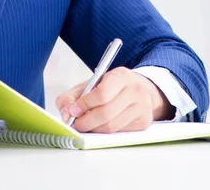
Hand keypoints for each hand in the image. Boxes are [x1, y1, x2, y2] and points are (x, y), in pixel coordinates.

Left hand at [55, 67, 174, 133]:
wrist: (139, 89)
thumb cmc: (112, 87)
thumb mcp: (91, 84)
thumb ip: (72, 96)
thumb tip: (66, 113)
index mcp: (121, 76)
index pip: (102, 93)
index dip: (85, 104)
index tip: (73, 111)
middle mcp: (135, 90)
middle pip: (106, 113)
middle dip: (86, 122)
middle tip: (76, 124)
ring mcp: (142, 107)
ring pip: (112, 126)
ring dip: (94, 130)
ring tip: (85, 126)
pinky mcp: (144, 123)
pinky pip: (119, 133)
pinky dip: (104, 133)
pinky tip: (99, 127)